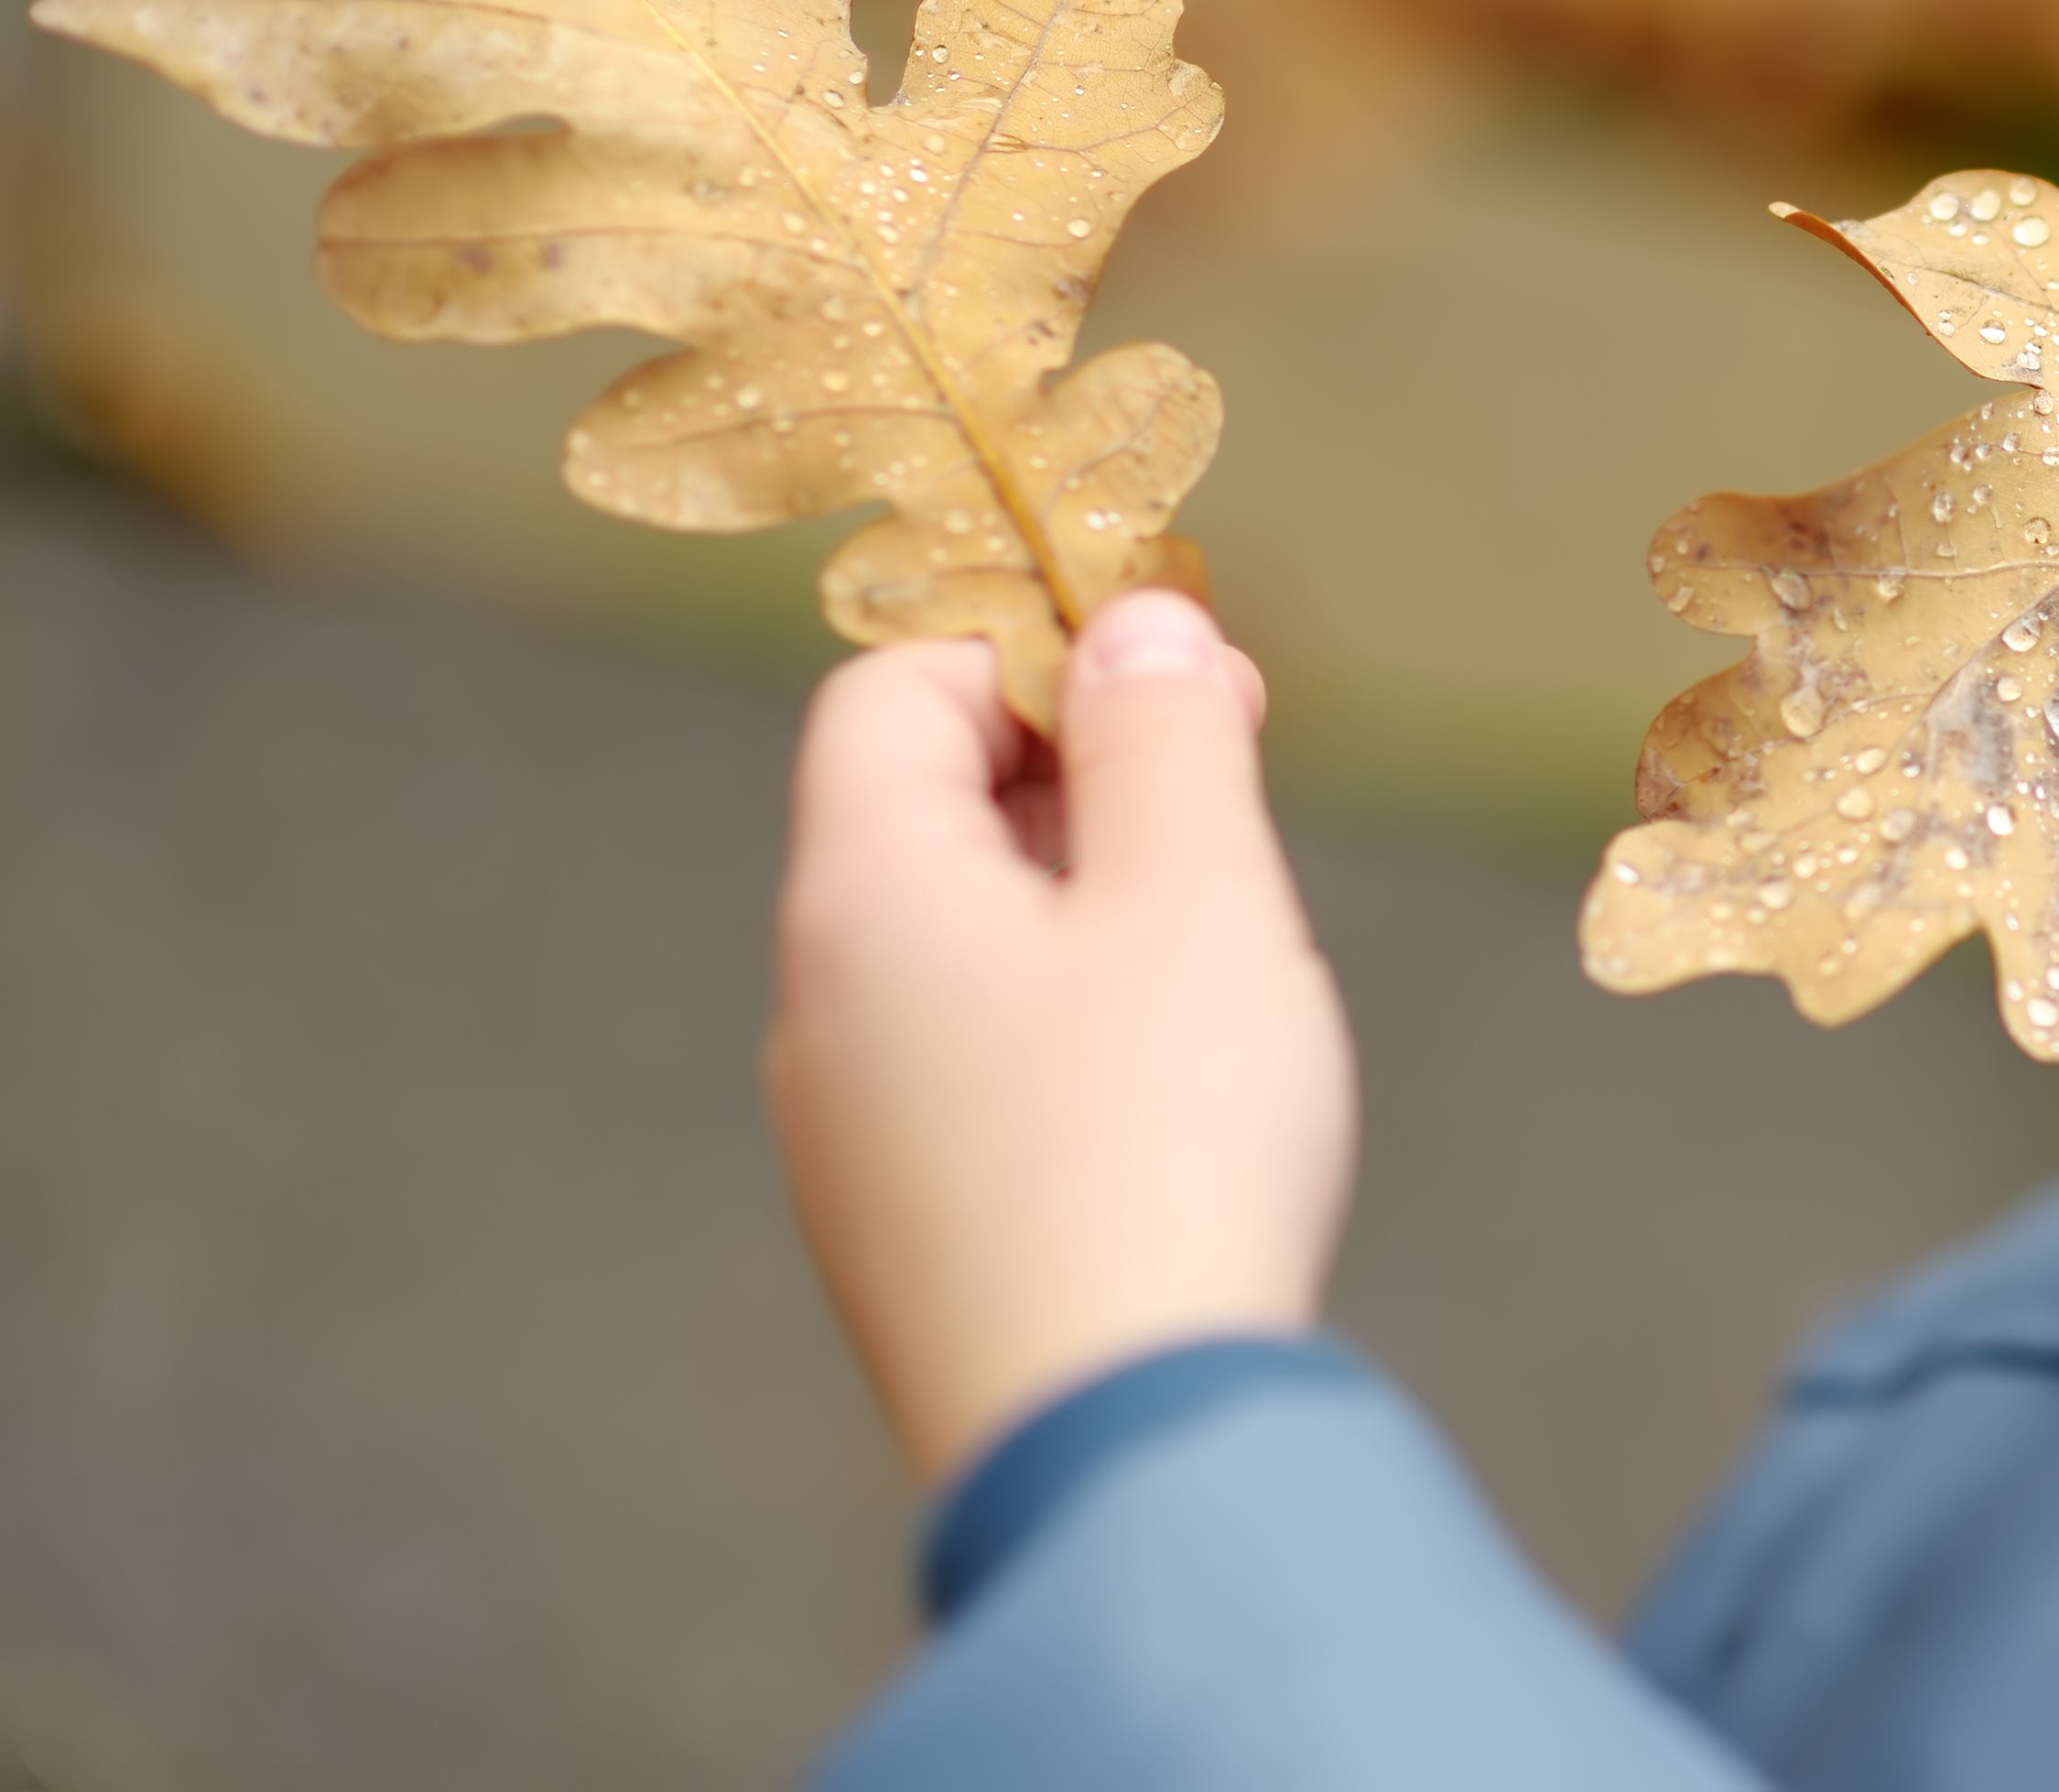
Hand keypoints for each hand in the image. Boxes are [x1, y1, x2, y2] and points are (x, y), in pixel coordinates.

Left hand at [766, 593, 1353, 1485]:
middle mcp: (818, 1005)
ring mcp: (849, 1134)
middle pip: (924, 812)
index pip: (894, 688)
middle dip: (1081, 769)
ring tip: (1229, 951)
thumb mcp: (1196, 896)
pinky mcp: (905, 1231)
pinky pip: (973, 1060)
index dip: (1034, 650)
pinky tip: (1179, 1086)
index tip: (1187, 681)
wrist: (1118, 1441)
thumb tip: (1134, 621)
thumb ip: (1163, 734)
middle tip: (1237, 788)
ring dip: (1090, 900)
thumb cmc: (1163, 1143)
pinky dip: (1072, 1022)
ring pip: (960, 942)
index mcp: (862, 896)